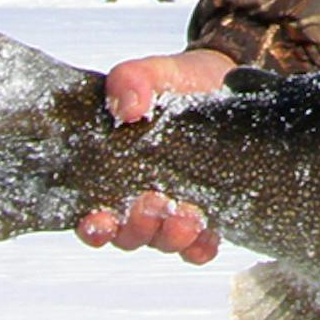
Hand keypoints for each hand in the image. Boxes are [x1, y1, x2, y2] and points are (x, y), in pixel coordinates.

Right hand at [75, 48, 235, 263]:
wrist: (225, 81)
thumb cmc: (178, 83)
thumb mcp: (152, 73)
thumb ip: (130, 81)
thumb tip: (126, 109)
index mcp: (115, 176)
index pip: (95, 216)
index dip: (94, 227)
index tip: (98, 218)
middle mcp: (141, 201)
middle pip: (129, 235)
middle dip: (136, 228)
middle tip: (149, 206)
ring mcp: (175, 210)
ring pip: (164, 242)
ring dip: (170, 236)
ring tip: (183, 216)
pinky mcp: (210, 213)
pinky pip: (201, 246)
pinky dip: (201, 246)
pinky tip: (206, 236)